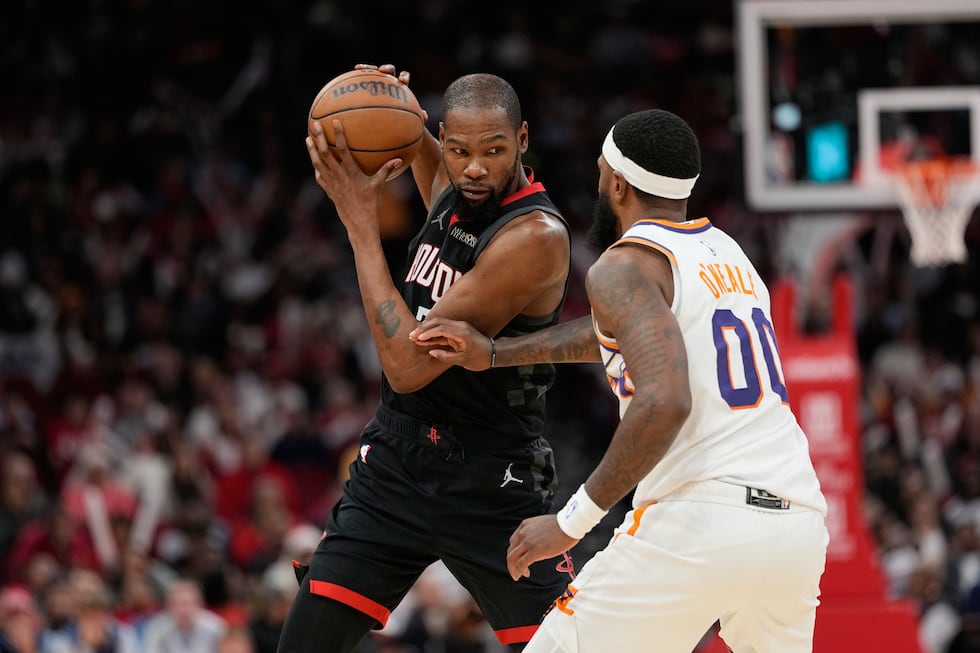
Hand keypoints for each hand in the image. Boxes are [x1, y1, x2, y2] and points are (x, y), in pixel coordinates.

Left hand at [305, 119, 401, 237]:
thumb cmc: (371, 203)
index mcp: (351, 171)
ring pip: (317, 163)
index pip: (342, 149)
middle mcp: (338, 175)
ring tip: (308, 138)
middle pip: (324, 152)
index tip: (335, 122)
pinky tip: (314, 162)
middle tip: (316, 124)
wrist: (359, 221)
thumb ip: (387, 170)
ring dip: (311, 150)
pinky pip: (319, 176)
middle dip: (319, 137)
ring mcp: (331, 182)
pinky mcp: (328, 190)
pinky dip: (316, 167)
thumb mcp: (379, 185)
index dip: (338, 135)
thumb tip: (399, 159)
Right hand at [354, 63, 428, 122]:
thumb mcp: (406, 118)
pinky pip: (360, 79)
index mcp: (399, 87)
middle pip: (390, 71)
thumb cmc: (398, 118)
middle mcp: (388, 82)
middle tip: (384, 71)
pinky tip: (352, 73)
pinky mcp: (367, 83)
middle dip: (388, 69)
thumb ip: (415, 115)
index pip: (403, 78)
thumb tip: (426, 116)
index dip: (403, 77)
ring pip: (373, 72)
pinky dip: (357, 76)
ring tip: (361, 69)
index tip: (402, 81)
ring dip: (369, 69)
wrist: (386, 116)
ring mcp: (377, 82)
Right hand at [409, 317, 492, 369]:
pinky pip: (443, 331)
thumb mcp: (463, 361)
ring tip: (414, 337)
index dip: (428, 333)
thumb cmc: (480, 358)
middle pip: (438, 323)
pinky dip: (433, 335)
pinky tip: (423, 340)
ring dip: (426, 330)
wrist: (494, 354)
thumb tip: (432, 352)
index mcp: (462, 333)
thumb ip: (446, 356)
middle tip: (411, 335)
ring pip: (439, 325)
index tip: (418, 338)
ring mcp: (459, 328)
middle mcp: (460, 327)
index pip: (441, 329)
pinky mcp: (458, 332)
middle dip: (424, 328)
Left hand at [506, 514, 577, 580]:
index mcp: (525, 526)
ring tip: (518, 575)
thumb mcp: (542, 525)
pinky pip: (521, 564)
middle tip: (515, 570)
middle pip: (511, 551)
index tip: (518, 558)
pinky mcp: (534, 551)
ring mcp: (527, 542)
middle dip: (511, 563)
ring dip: (514, 569)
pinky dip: (521, 570)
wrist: (569, 524)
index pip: (513, 542)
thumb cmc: (562, 525)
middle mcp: (523, 533)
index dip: (514, 552)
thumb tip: (536, 544)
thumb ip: (535, 533)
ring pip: (512, 559)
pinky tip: (526, 573)